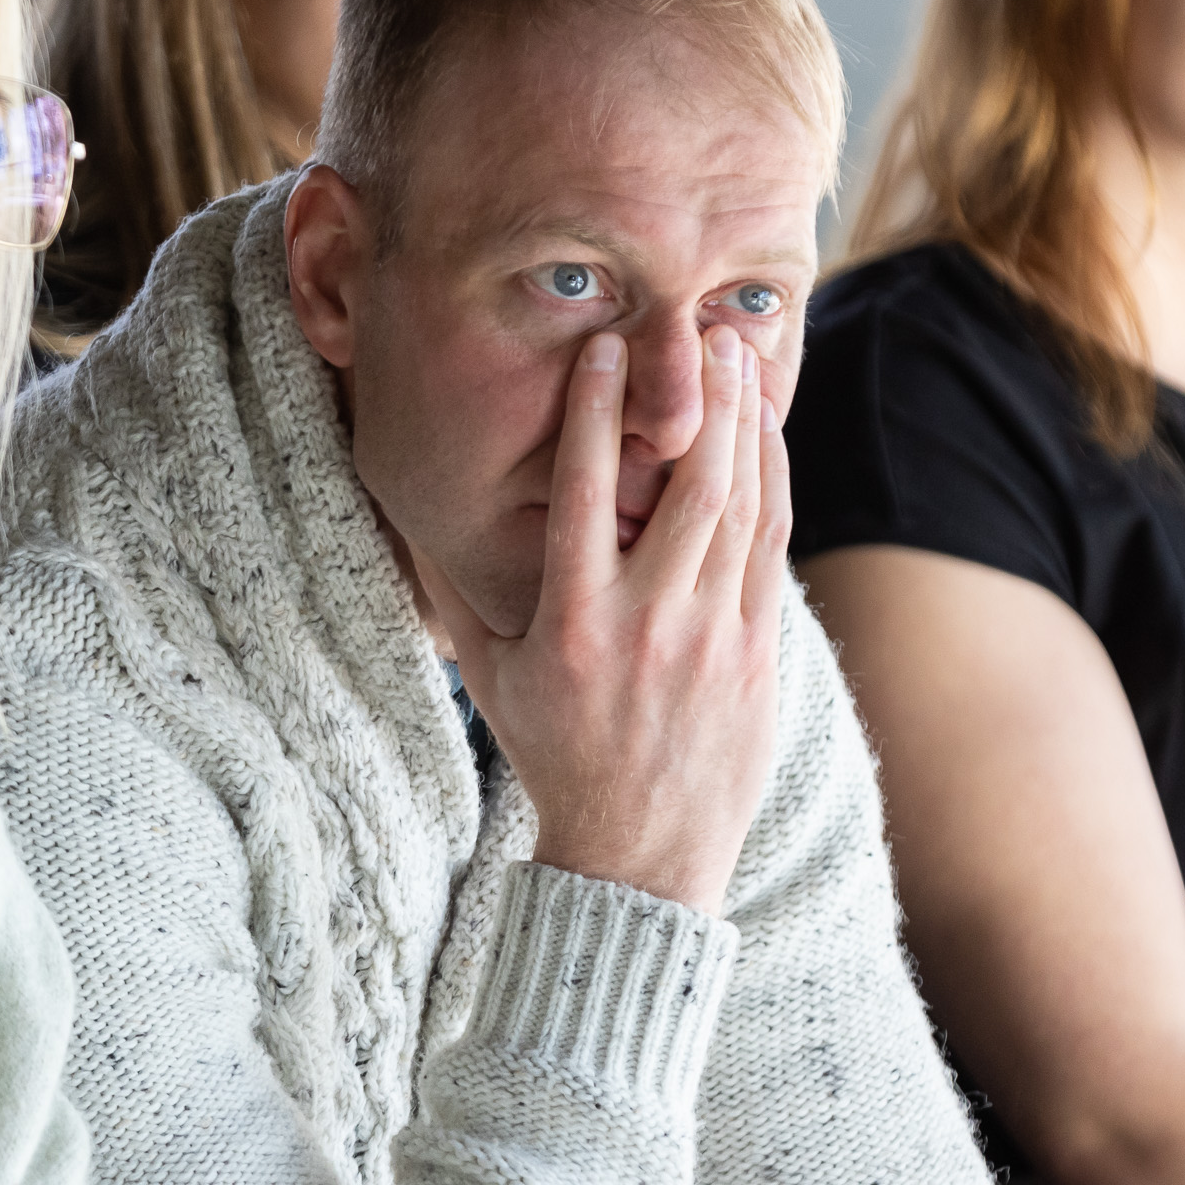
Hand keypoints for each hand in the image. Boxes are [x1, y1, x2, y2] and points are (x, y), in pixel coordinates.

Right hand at [442, 327, 788, 915]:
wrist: (640, 855)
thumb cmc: (555, 756)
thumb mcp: (490, 677)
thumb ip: (457, 592)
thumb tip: (410, 514)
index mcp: (571, 624)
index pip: (581, 493)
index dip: (593, 411)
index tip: (603, 349)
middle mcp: (647, 624)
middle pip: (684, 485)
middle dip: (697, 397)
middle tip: (699, 328)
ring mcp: (712, 638)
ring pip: (739, 506)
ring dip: (745, 423)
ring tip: (740, 356)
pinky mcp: (760, 653)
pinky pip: (772, 546)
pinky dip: (773, 480)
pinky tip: (767, 434)